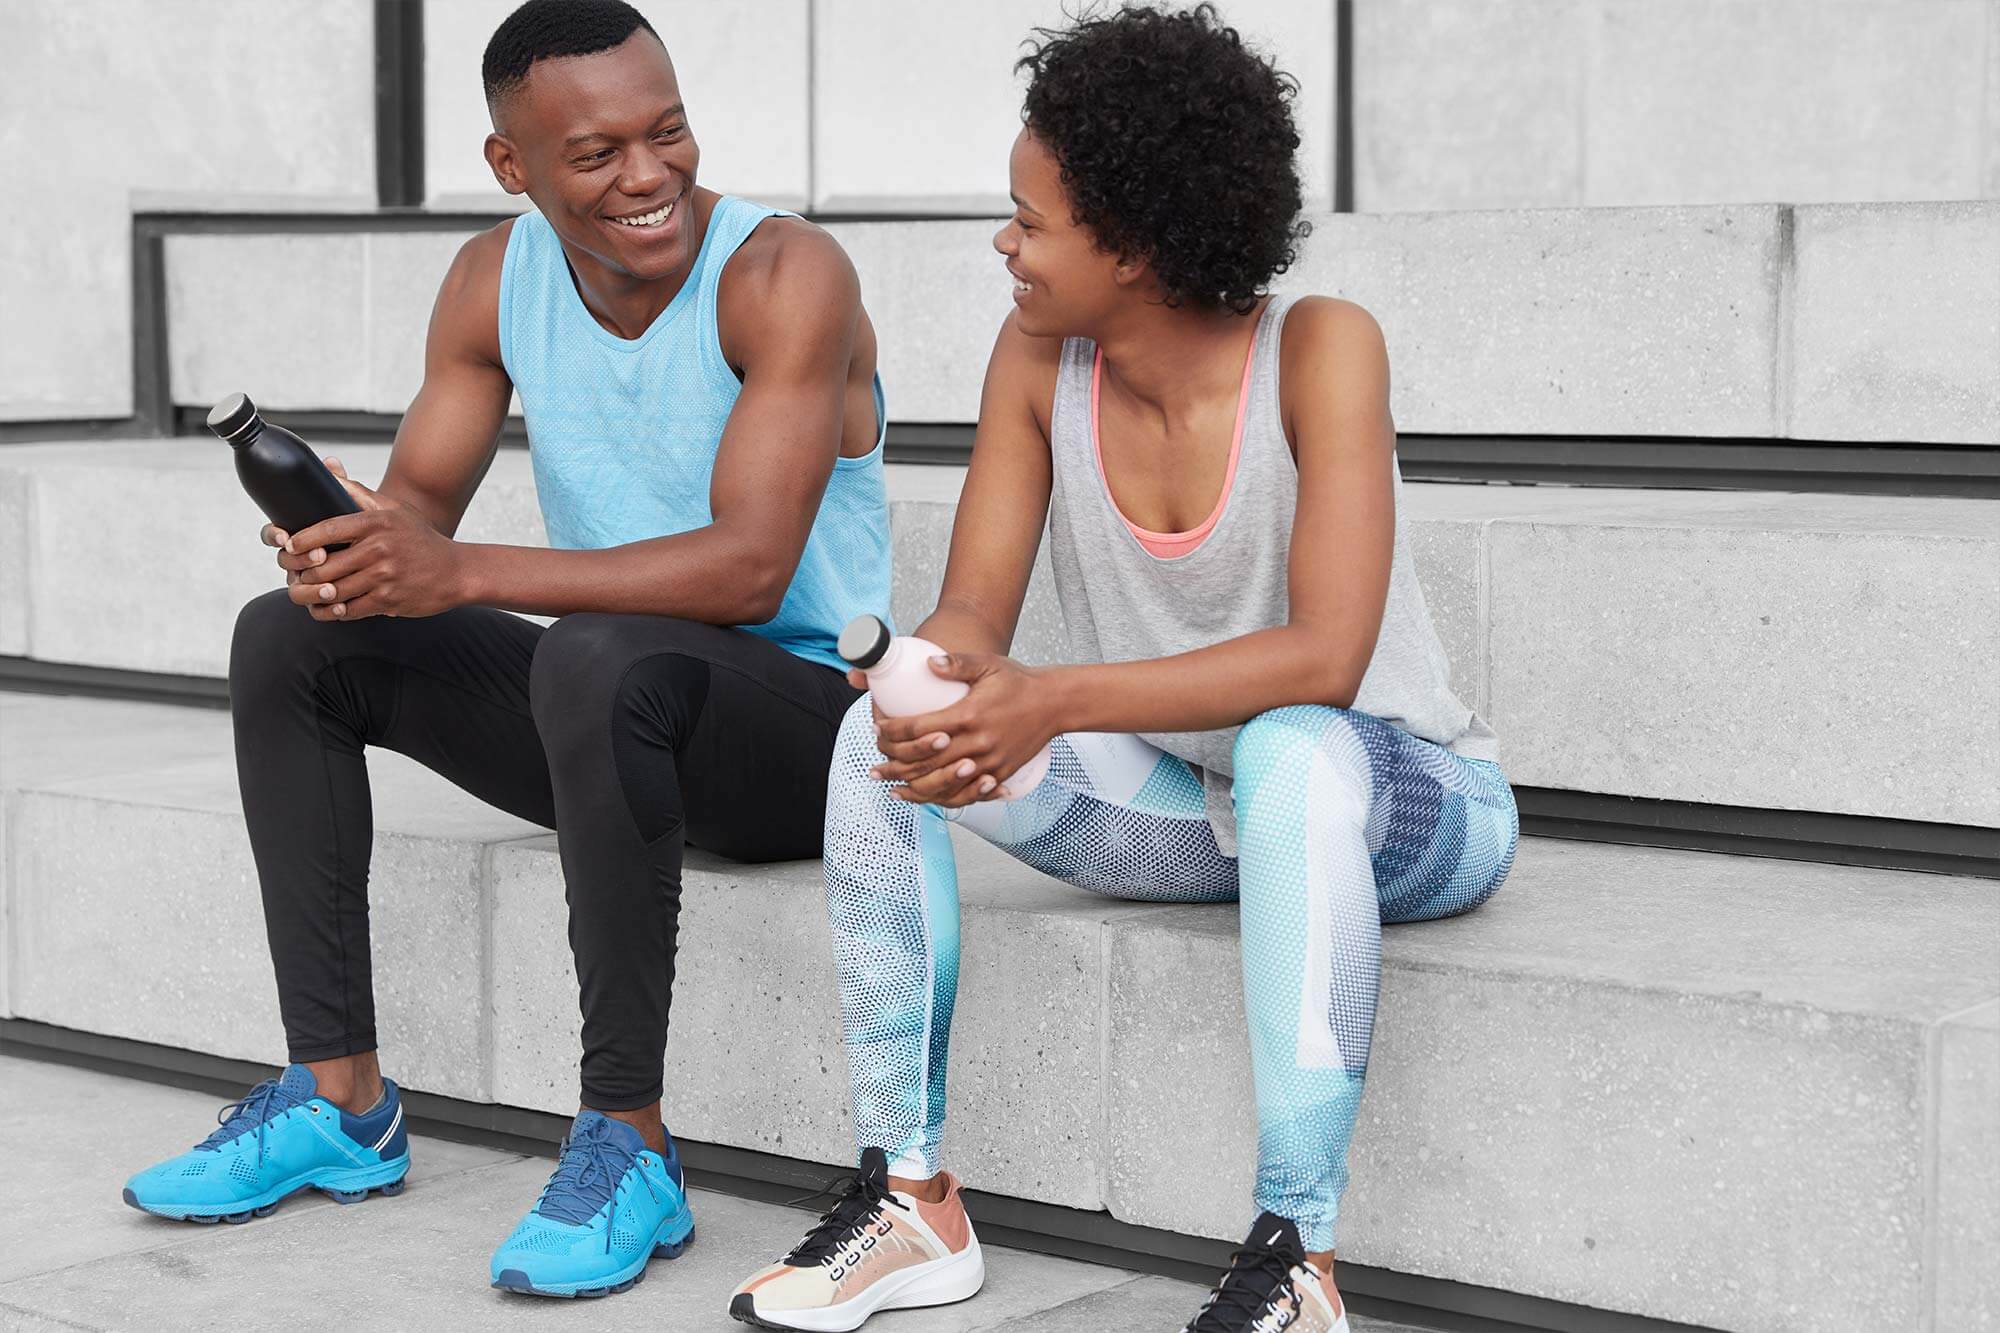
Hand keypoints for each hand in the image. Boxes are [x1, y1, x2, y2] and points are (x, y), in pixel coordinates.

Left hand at [281, 459, 464, 621]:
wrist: (455, 571)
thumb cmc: (419, 539)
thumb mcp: (392, 509)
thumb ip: (356, 491)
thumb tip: (328, 466)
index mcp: (376, 523)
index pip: (326, 530)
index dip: (301, 541)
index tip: (290, 546)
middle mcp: (380, 549)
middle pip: (324, 566)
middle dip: (302, 572)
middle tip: (294, 573)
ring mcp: (384, 577)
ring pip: (333, 591)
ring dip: (313, 595)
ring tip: (304, 591)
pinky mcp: (389, 600)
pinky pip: (350, 610)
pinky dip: (334, 611)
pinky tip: (329, 606)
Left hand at [868, 653, 1055, 808]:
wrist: (1055, 704)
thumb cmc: (1020, 683)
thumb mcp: (988, 665)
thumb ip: (956, 664)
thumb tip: (927, 663)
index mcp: (969, 715)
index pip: (919, 729)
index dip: (892, 731)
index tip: (877, 729)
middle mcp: (977, 743)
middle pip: (924, 761)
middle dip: (893, 765)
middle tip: (874, 765)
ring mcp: (988, 763)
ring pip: (941, 784)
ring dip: (911, 789)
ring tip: (890, 787)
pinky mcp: (998, 775)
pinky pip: (965, 794)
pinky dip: (941, 799)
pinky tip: (925, 799)